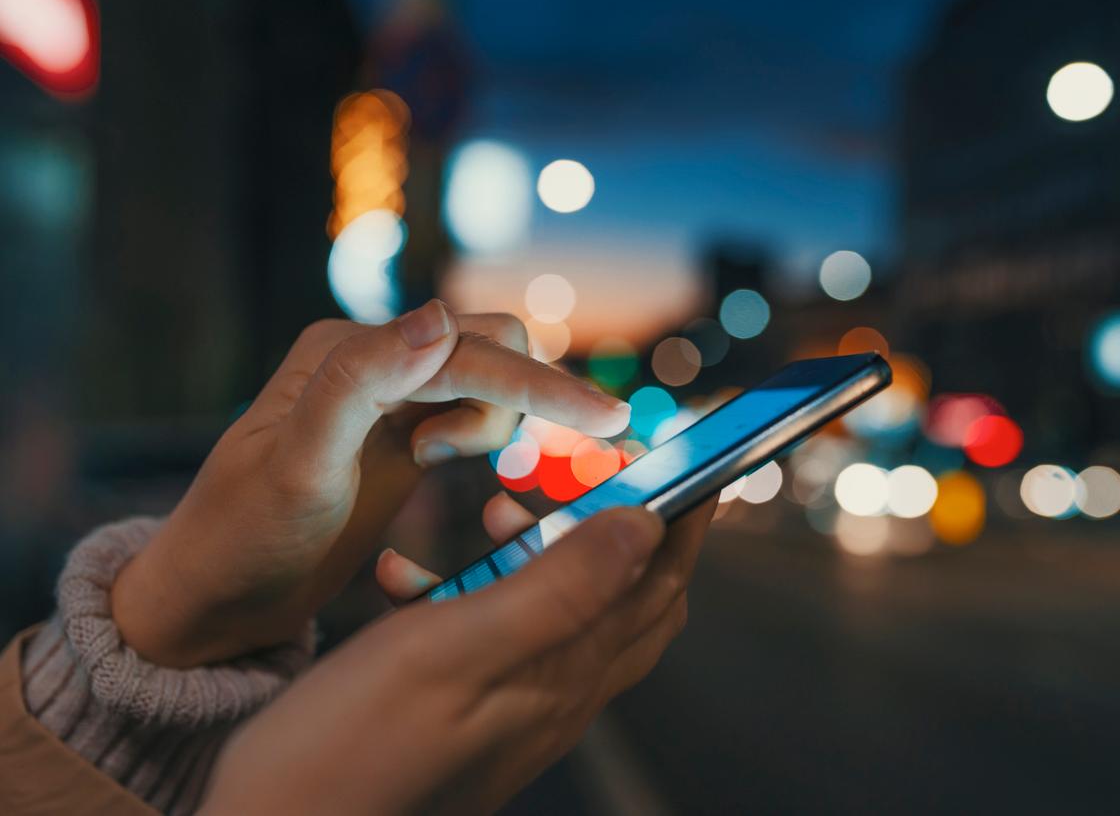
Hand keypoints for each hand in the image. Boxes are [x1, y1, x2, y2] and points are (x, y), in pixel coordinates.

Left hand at [112, 300, 631, 666]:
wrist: (212, 597)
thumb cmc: (242, 539)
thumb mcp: (297, 466)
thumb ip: (363, 381)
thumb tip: (441, 316)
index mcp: (347, 351)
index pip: (469, 354)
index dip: (543, 388)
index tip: (611, 421)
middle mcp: (375, 358)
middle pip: (494, 348)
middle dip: (523, 399)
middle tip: (487, 466)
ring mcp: (392, 394)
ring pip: (492, 379)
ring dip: (494, 422)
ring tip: (426, 467)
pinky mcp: (405, 430)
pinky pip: (476, 412)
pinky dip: (487, 435)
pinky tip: (443, 466)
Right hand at [202, 498, 714, 814]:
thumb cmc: (347, 748)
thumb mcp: (453, 649)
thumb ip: (558, 589)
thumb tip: (646, 526)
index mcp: (564, 677)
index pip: (659, 581)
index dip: (685, 514)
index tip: (689, 454)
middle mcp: (555, 698)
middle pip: (629, 596)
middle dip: (623, 522)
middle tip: (587, 471)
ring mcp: (514, 711)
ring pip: (564, 610)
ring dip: (544, 549)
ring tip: (492, 510)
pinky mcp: (470, 713)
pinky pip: (499, 635)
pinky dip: (476, 589)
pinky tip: (418, 576)